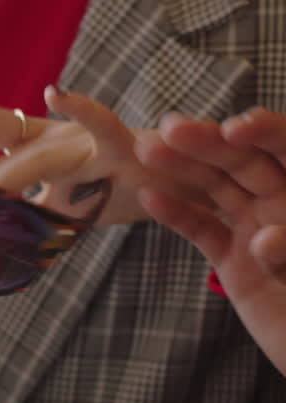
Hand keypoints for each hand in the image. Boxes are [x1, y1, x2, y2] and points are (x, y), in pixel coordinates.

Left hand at [0, 87, 206, 225]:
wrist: (179, 189)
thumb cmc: (113, 193)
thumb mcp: (55, 209)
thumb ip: (20, 217)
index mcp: (33, 144)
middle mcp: (51, 135)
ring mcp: (84, 141)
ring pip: (36, 151)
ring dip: (11, 174)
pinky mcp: (122, 151)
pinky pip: (102, 126)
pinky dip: (82, 111)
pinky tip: (59, 94)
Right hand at [136, 108, 285, 374]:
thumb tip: (262, 238)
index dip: (267, 133)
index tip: (235, 130)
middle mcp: (284, 203)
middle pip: (245, 163)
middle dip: (207, 144)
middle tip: (168, 129)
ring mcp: (256, 228)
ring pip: (218, 190)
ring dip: (182, 168)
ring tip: (145, 149)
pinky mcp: (233, 259)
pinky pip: (203, 230)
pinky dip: (176, 213)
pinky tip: (150, 196)